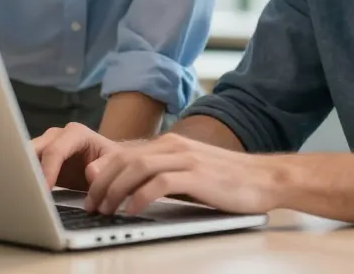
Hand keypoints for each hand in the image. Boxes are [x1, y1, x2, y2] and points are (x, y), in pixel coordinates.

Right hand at [31, 122, 123, 190]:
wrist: (107, 165)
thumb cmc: (112, 161)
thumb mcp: (115, 162)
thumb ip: (105, 166)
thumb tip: (91, 173)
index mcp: (75, 133)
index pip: (55, 151)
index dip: (47, 171)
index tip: (43, 192)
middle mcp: (56, 136)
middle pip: (33, 150)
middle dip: (27, 170)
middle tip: (24, 193)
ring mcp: (46, 146)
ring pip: (25, 157)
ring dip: (22, 175)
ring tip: (21, 194)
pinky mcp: (40, 160)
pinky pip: (27, 168)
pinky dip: (24, 179)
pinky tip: (24, 194)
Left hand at [84, 133, 280, 216]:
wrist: (264, 178)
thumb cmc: (227, 179)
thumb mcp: (188, 172)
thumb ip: (162, 172)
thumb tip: (130, 185)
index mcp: (170, 143)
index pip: (125, 153)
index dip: (102, 172)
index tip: (88, 191)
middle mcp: (174, 145)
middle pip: (125, 159)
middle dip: (102, 183)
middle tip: (91, 205)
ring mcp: (186, 158)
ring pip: (137, 168)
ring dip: (115, 190)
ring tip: (105, 210)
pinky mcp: (197, 174)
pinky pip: (159, 183)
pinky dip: (140, 196)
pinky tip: (131, 210)